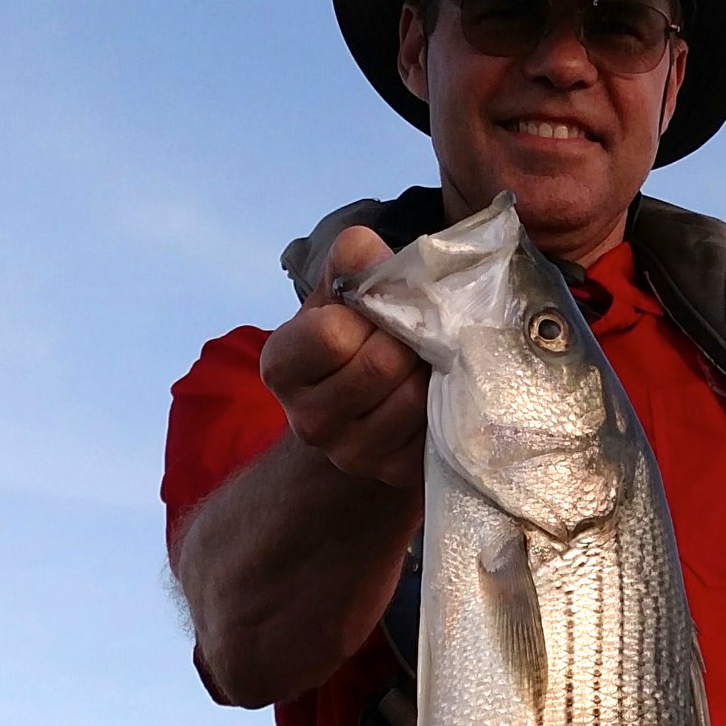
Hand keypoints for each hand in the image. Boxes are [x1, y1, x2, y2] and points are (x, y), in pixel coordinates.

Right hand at [260, 225, 427, 488]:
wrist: (365, 409)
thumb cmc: (353, 336)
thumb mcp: (340, 293)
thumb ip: (350, 262)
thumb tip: (366, 250)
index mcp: (281, 367)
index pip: (330, 334)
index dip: (366, 313)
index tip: (372, 312)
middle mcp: (308, 422)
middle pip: (381, 364)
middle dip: (407, 338)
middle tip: (411, 333)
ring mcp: (353, 456)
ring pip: (414, 396)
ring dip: (431, 368)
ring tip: (424, 360)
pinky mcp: (398, 475)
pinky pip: (439, 426)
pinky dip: (445, 400)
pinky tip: (433, 391)